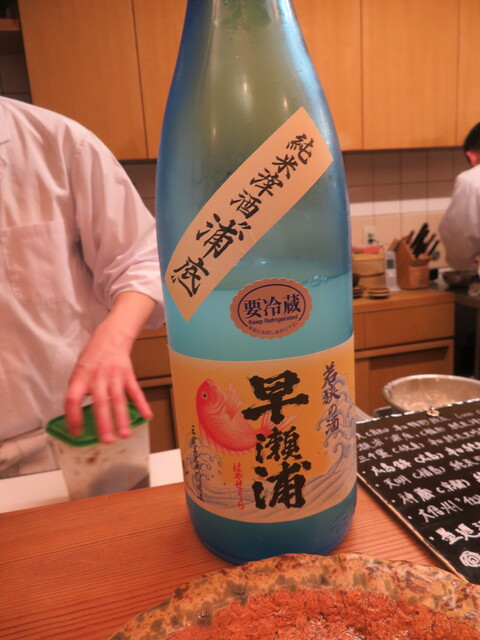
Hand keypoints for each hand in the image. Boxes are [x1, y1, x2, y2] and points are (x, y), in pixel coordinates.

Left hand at [64, 292, 156, 442]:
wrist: (110, 336)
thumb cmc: (92, 357)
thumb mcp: (78, 371)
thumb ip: (78, 391)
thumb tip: (78, 417)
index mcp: (80, 378)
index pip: (72, 399)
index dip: (73, 417)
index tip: (77, 432)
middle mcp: (97, 377)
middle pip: (100, 403)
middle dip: (104, 423)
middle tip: (106, 440)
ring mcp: (114, 376)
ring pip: (118, 400)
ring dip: (122, 418)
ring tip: (125, 434)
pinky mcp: (128, 374)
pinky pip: (135, 391)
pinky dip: (142, 403)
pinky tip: (146, 416)